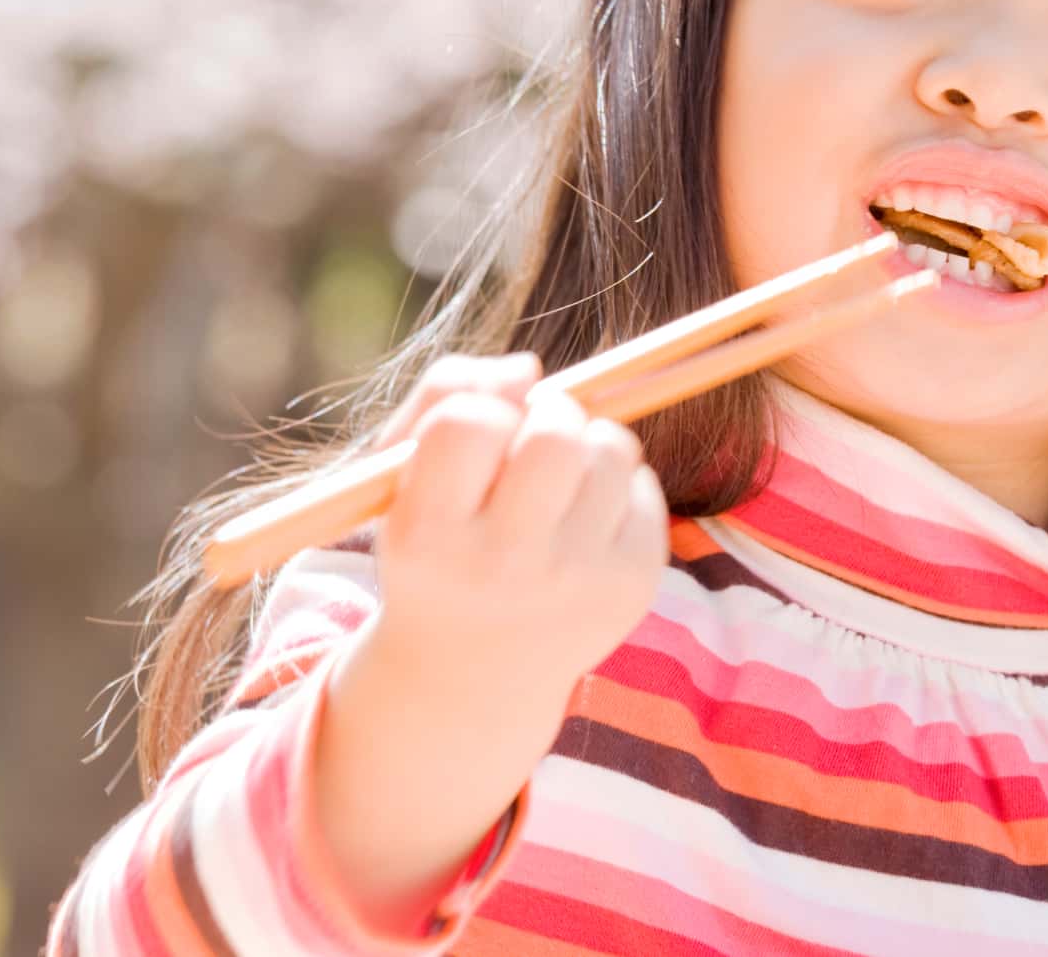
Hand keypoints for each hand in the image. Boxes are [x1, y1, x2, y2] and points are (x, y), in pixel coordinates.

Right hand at [366, 352, 670, 701]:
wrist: (471, 678)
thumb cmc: (437, 550)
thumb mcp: (404, 480)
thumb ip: (444, 397)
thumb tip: (528, 369)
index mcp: (429, 535)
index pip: (467, 421)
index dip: (481, 408)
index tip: (479, 436)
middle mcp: (502, 565)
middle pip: (554, 433)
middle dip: (548, 413)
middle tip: (532, 439)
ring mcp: (574, 582)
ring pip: (610, 448)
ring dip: (587, 443)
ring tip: (560, 480)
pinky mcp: (630, 589)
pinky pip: (643, 487)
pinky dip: (618, 485)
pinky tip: (585, 521)